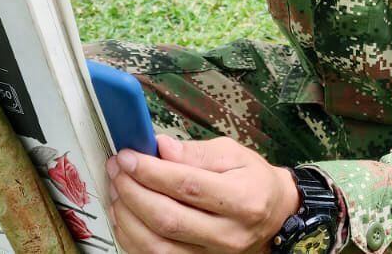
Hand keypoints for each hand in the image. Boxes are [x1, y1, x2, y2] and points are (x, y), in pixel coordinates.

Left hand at [106, 135, 299, 252]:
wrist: (274, 215)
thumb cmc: (252, 181)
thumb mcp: (233, 154)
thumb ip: (196, 152)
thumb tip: (161, 147)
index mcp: (243, 200)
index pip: (188, 186)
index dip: (151, 172)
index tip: (128, 156)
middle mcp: (228, 234)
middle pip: (168, 219)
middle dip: (133, 192)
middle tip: (117, 170)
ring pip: (158, 246)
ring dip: (128, 217)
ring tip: (116, 190)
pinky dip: (132, 239)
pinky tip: (125, 215)